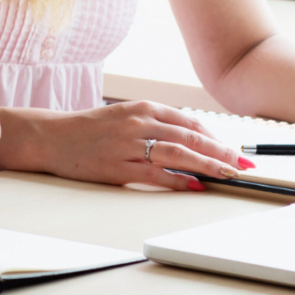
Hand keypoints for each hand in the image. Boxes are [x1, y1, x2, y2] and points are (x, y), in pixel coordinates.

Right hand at [36, 101, 248, 190]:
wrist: (52, 136)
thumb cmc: (88, 129)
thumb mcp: (124, 117)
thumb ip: (153, 125)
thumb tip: (188, 140)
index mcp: (142, 108)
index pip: (189, 121)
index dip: (216, 136)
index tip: (234, 149)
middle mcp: (138, 122)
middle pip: (190, 137)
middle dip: (221, 151)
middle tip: (243, 164)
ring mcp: (128, 144)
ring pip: (178, 153)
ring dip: (208, 165)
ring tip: (228, 174)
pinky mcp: (118, 167)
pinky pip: (155, 174)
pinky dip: (178, 181)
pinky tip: (195, 186)